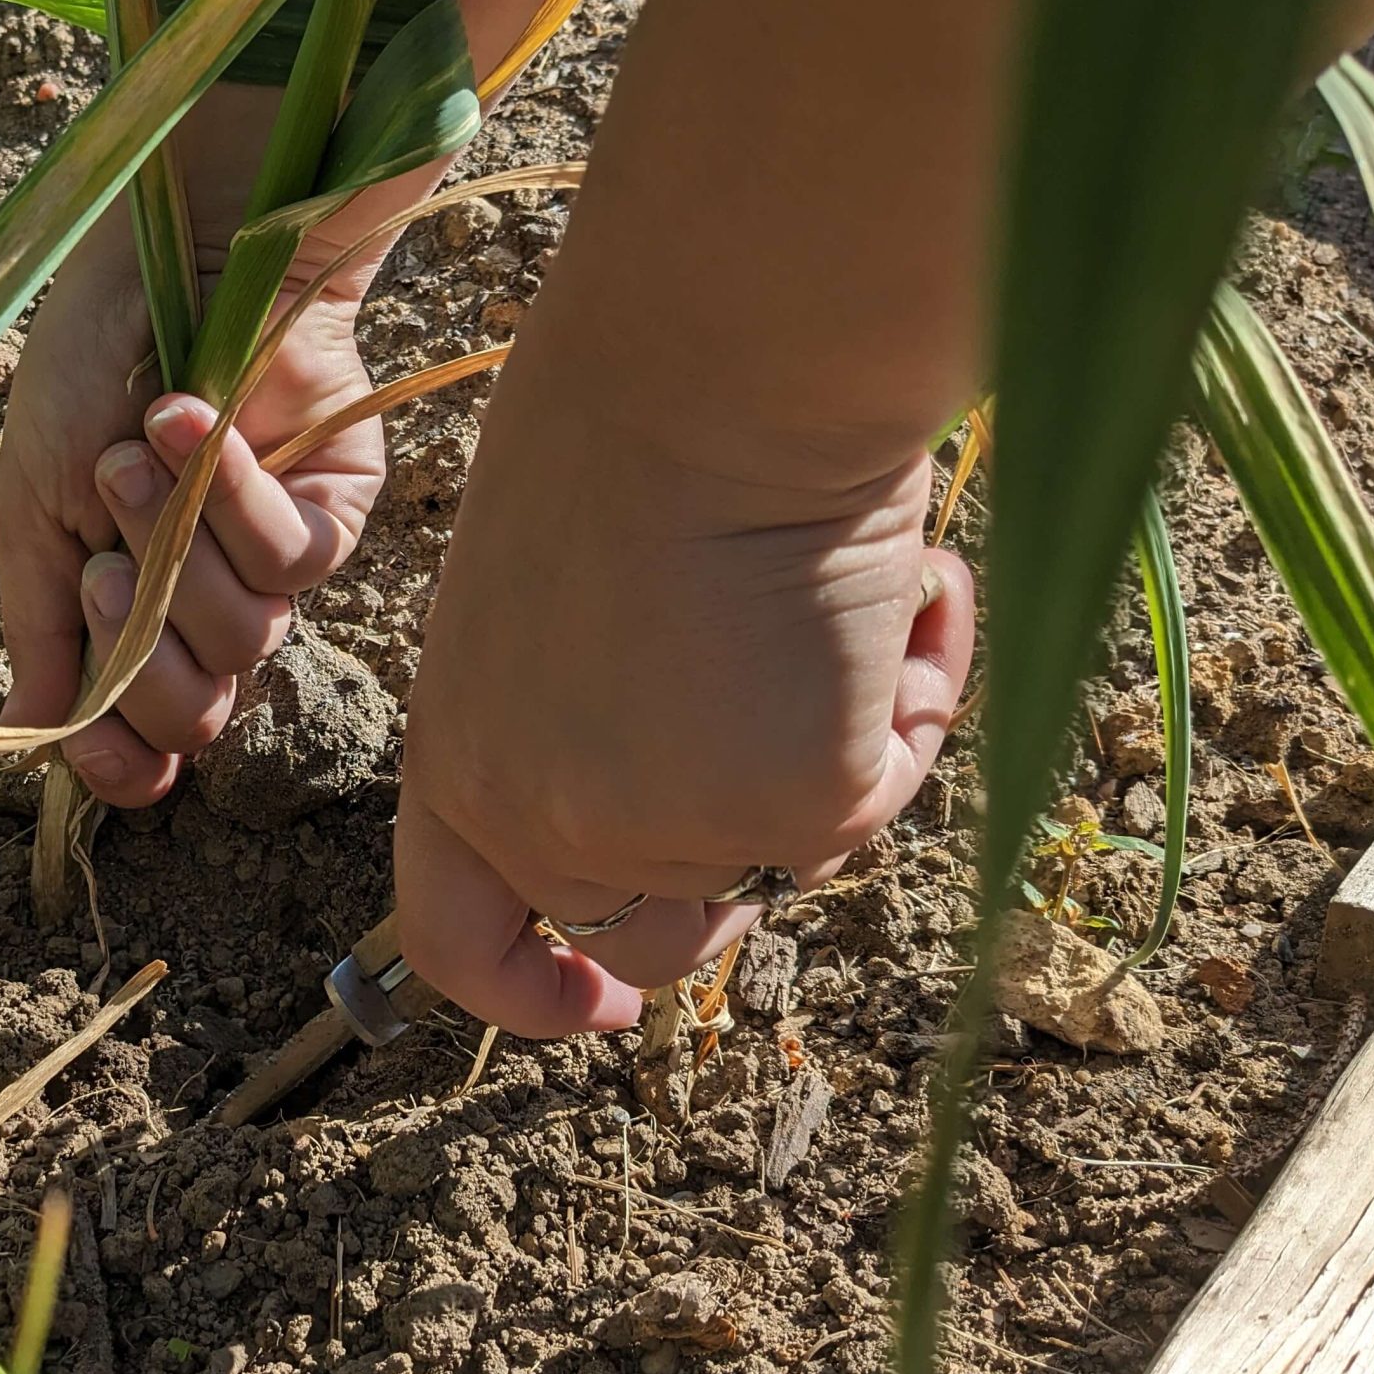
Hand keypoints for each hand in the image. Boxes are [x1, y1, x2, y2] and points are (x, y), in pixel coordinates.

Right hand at [0, 94, 391, 807]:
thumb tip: (28, 736)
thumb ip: (40, 621)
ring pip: (246, 638)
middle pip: (199, 712)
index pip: (142, 731)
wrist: (173, 246)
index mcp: (135, 607)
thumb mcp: (35, 498)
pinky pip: (296, 560)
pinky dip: (234, 502)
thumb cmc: (93, 360)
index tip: (88, 747)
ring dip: (174, 549)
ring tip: (135, 452)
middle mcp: (209, 595)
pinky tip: (193, 427)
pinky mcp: (337, 505)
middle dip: (141, 654)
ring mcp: (274, 555)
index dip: (121, 760)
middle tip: (106, 568)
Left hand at [394, 432, 974, 1036]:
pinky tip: (905, 584)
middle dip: (736, 852)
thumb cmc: (621, 431)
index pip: (459, 943)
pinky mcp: (805, 806)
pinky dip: (915, 690)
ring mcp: (678, 830)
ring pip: (791, 857)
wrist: (720, 368)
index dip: (532, 994)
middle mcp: (551, 826)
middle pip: (658, 927)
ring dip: (836, 747)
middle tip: (790, 724)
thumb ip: (564, 716)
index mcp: (457, 762)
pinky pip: (891, 785)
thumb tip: (668, 794)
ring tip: (847, 594)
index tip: (600, 1005)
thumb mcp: (534, 602)